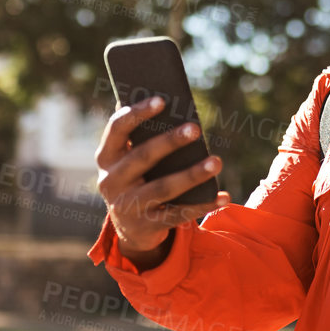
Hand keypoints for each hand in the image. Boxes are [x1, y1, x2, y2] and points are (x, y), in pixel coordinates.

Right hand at [95, 97, 229, 264]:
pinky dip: (203, 205)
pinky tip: (223, 195)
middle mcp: (111, 181)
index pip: (117, 129)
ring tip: (217, 161)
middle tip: (196, 128)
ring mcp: (127, 206)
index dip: (137, 113)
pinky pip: (178, 214)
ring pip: (163, 188)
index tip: (162, 100)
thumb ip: (141, 135)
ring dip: (192, 174)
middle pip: (142, 157)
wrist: (130, 230)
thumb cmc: (136, 179)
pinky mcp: (146, 226)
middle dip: (170, 142)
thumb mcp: (130, 159)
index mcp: (106, 157)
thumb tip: (166, 100)